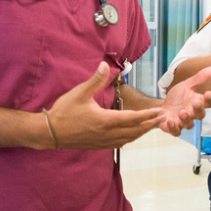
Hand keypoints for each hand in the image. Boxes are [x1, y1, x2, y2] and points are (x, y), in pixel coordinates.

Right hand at [45, 62, 165, 148]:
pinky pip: (119, 143)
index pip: (132, 118)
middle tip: (161, 120)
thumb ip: (95, 80)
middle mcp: (107, 133)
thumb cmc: (64, 111)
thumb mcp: (80, 93)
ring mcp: (103, 142)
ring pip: (128, 138)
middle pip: (134, 130)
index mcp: (105, 120)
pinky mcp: (98, 145)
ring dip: (140, 132)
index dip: (147, 116)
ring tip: (150, 126)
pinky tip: (131, 135)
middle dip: (149, 125)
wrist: (49, 132)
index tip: (159, 112)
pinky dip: (129, 138)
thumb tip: (105, 65)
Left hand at [157, 65, 210, 135]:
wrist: (161, 107)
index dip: (209, 99)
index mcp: (197, 103)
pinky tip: (170, 121)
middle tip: (195, 103)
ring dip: (186, 119)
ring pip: (189, 125)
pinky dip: (174, 128)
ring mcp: (183, 122)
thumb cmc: (177, 97)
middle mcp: (192, 114)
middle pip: (200, 115)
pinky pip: (176, 132)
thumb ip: (200, 77)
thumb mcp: (187, 84)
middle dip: (198, 109)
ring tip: (181, 112)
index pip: (208, 103)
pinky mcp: (173, 128)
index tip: (207, 93)